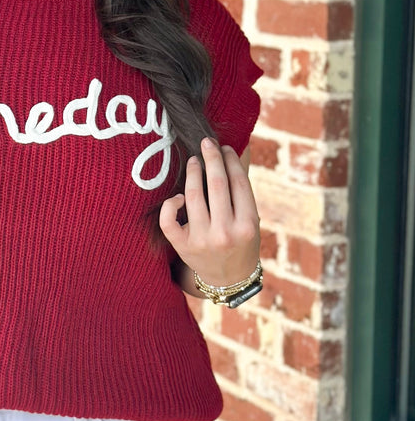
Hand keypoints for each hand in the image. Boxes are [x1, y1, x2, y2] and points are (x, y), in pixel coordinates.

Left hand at [158, 138, 259, 287]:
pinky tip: (178, 196)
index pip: (238, 183)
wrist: (229, 279)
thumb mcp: (251, 220)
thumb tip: (234, 153)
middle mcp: (225, 233)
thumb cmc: (241, 242)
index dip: (230, 161)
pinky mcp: (182, 246)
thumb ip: (242, 193)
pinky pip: (169, 220)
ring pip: (193, 196)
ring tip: (193, 161)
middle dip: (211, 158)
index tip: (225, 148)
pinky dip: (171, 204)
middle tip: (206, 142)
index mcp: (247, 224)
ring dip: (192, 172)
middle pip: (216, 184)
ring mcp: (202, 240)